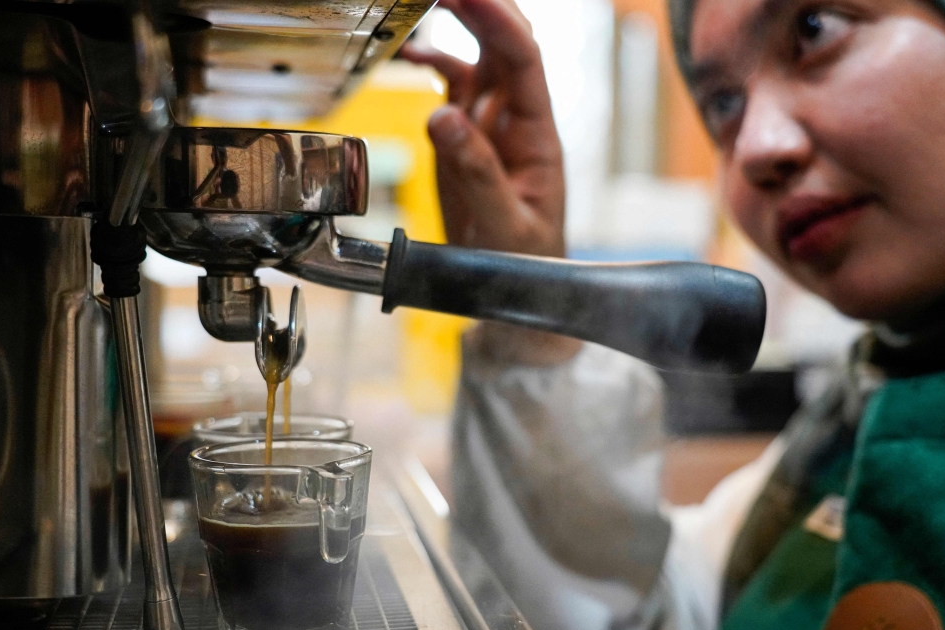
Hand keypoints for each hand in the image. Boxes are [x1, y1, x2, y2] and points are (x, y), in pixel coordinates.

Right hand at [400, 0, 564, 257]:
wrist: (513, 286)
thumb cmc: (524, 261)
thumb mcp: (504, 226)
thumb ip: (477, 173)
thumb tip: (443, 116)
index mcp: (537, 135)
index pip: (522, 60)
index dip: (495, 18)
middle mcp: (517, 118)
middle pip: (504, 41)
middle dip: (478, 4)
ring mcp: (492, 122)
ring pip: (479, 53)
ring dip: (456, 21)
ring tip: (416, 2)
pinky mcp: (467, 134)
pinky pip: (452, 83)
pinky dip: (430, 62)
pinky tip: (407, 54)